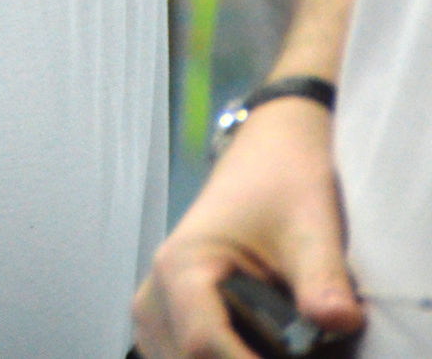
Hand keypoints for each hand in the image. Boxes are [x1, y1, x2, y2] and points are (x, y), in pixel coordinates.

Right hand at [132, 97, 365, 356]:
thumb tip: (342, 322)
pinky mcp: (167, 320)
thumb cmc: (284, 182)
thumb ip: (322, 279)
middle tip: (297, 348)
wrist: (268, 155)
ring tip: (279, 344)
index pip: (203, 345)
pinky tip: (255, 347)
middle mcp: (155, 293)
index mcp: (181, 266)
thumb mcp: (311, 226)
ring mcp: (154, 310)